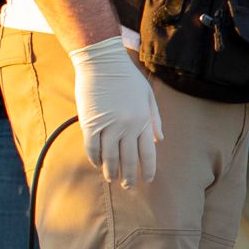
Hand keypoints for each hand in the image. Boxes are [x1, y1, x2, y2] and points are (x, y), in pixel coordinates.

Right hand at [69, 36, 161, 186]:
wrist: (102, 62)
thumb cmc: (127, 77)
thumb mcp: (148, 95)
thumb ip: (154, 119)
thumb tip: (159, 140)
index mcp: (143, 120)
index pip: (148, 153)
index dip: (148, 169)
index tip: (148, 180)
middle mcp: (127, 126)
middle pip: (129, 159)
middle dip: (129, 176)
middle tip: (128, 187)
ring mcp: (108, 125)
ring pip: (109, 157)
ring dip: (111, 171)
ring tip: (112, 179)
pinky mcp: (90, 123)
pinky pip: (92, 147)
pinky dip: (94, 158)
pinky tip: (96, 164)